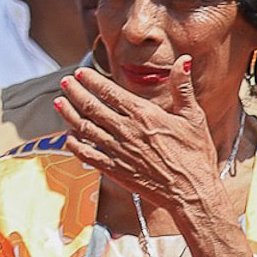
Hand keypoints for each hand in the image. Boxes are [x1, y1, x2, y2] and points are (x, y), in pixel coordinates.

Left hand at [55, 60, 228, 225]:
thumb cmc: (196, 158)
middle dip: (74, 92)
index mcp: (144, 115)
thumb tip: (183, 61)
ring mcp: (119, 152)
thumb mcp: (194, 118)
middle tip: (66, 83)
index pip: (109, 91)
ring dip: (69, 114)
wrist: (193, 195)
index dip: (91, 80)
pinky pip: (88, 155)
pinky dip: (75, 144)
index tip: (81, 74)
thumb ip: (182, 87)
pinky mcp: (116, 171)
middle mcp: (126, 131)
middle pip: (90, 106)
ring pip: (84, 128)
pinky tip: (69, 137)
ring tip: (60, 103)